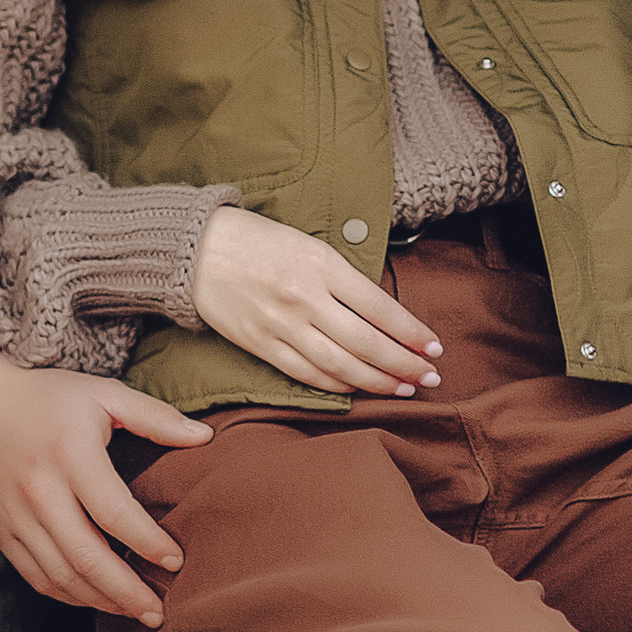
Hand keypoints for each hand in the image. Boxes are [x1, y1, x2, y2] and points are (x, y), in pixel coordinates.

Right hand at [0, 346, 210, 625]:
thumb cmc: (44, 398)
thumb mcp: (102, 393)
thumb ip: (154, 416)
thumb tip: (204, 437)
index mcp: (70, 454)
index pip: (115, 513)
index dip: (148, 543)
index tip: (175, 561)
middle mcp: (39, 490)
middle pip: (87, 557)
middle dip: (127, 592)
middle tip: (159, 611)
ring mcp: (16, 516)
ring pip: (60, 575)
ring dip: (100, 600)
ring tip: (133, 611)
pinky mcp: (1, 532)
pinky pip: (35, 576)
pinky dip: (67, 595)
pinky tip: (94, 598)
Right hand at [190, 206, 443, 396]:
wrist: (196, 250)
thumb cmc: (258, 241)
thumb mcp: (308, 245)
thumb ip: (343, 279)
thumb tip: (384, 316)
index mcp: (322, 265)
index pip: (380, 308)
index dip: (412, 332)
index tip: (435, 346)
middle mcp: (305, 298)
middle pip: (367, 343)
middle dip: (405, 364)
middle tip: (431, 377)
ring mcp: (282, 326)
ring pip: (341, 365)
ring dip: (378, 381)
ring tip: (404, 388)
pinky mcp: (261, 346)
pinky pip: (307, 374)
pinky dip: (337, 386)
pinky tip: (358, 389)